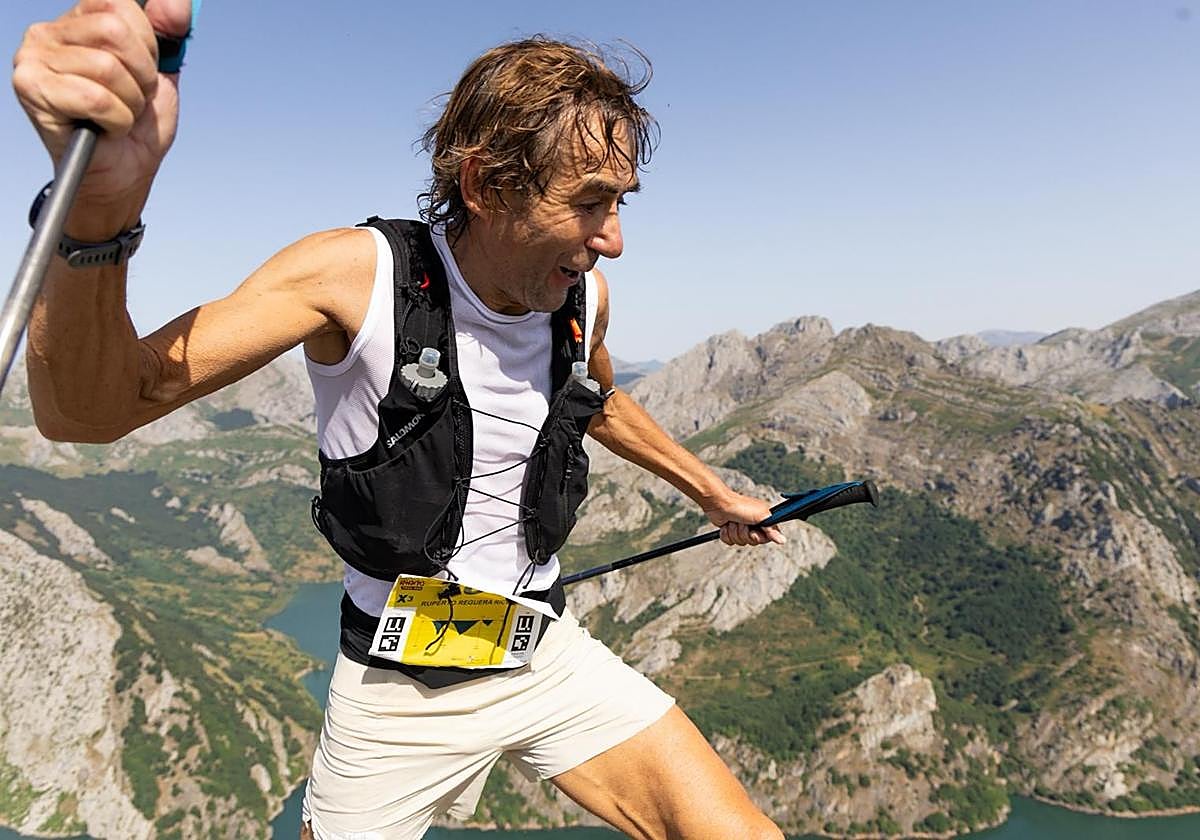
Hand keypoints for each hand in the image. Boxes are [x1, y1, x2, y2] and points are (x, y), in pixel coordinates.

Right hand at [12, 0, 192, 237]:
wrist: (125, 174)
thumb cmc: (137, 125)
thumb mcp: (161, 72)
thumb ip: (169, 32)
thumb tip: (177, 1)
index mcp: (79, 20)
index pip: (122, 5)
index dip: (147, 46)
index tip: (143, 75)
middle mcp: (49, 32)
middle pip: (114, 31)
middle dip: (141, 75)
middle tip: (132, 99)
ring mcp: (34, 58)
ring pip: (106, 67)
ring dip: (129, 102)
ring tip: (118, 116)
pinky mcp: (30, 88)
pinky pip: (94, 96)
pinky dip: (115, 120)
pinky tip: (105, 128)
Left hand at [703, 489, 786, 547]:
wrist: (720, 504)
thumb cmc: (741, 506)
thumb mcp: (761, 516)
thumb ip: (772, 529)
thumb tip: (783, 540)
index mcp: (763, 520)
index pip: (766, 538)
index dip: (758, 537)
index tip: (754, 531)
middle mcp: (753, 524)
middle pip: (752, 542)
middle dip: (744, 534)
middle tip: (742, 523)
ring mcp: (740, 528)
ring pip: (740, 542)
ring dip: (734, 532)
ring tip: (734, 522)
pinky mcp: (729, 531)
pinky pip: (729, 541)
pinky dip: (726, 534)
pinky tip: (726, 525)